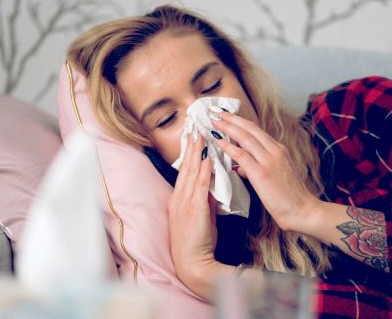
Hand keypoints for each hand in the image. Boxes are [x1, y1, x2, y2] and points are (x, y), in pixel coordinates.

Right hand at [168, 132, 219, 292]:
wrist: (192, 264)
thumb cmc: (196, 242)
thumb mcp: (201, 217)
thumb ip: (205, 199)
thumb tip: (213, 185)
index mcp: (179, 199)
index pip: (184, 171)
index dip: (188, 153)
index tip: (193, 136)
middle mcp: (179, 198)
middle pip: (185, 167)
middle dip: (190, 146)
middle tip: (194, 126)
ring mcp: (184, 203)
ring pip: (190, 172)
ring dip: (195, 152)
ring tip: (200, 134)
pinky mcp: (193, 210)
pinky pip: (199, 186)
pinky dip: (203, 171)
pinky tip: (206, 158)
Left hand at [211, 111, 321, 232]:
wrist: (303, 211)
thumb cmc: (290, 197)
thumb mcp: (276, 176)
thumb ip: (258, 168)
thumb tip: (242, 167)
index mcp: (279, 149)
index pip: (256, 130)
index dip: (239, 121)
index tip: (225, 114)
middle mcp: (275, 150)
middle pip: (249, 128)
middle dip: (230, 118)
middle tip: (215, 111)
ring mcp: (269, 160)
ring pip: (244, 137)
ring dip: (227, 127)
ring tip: (213, 121)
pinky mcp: (262, 173)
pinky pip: (241, 156)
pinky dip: (228, 147)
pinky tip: (218, 141)